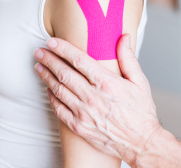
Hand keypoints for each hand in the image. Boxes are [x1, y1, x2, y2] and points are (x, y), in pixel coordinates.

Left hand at [34, 34, 161, 166]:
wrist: (141, 143)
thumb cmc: (142, 112)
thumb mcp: (140, 82)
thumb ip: (128, 58)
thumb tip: (124, 37)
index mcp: (107, 83)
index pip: (79, 60)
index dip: (63, 49)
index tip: (51, 41)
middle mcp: (93, 97)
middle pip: (64, 73)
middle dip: (49, 60)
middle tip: (39, 51)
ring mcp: (84, 113)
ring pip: (58, 90)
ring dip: (46, 76)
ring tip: (38, 66)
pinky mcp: (79, 126)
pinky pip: (59, 109)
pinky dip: (51, 97)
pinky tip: (48, 89)